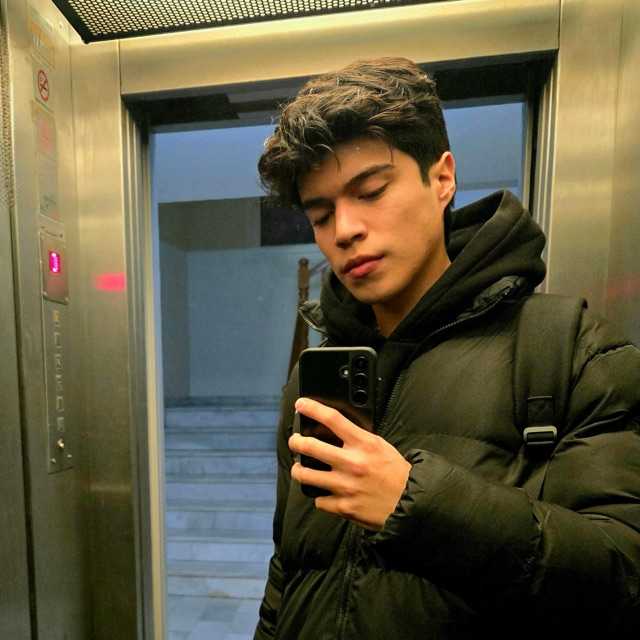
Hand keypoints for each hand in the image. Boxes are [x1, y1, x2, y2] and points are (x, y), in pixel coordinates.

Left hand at [289, 397, 411, 530]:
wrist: (412, 503)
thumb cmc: (396, 473)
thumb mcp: (380, 447)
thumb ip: (358, 439)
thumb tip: (335, 431)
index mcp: (364, 444)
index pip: (333, 419)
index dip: (313, 409)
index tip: (301, 405)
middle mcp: (352, 463)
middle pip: (310, 446)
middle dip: (296, 442)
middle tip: (295, 441)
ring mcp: (345, 486)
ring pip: (306, 475)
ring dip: (299, 471)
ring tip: (300, 469)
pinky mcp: (344, 507)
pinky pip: (320, 500)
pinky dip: (321, 497)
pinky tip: (325, 494)